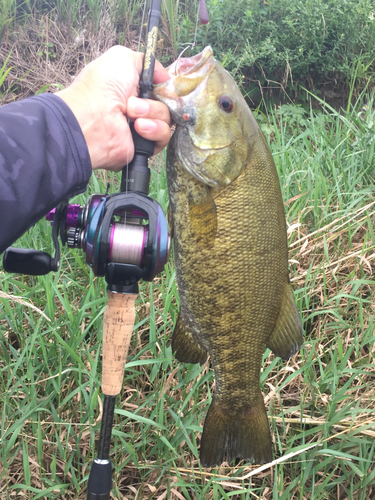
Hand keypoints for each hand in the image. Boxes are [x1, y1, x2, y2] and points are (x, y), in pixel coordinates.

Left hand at [56, 45, 170, 170]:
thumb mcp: (123, 58)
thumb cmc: (103, 87)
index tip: (163, 84)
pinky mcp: (145, 144)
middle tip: (134, 101)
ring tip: (131, 114)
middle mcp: (139, 106)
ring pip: (167, 118)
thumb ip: (147, 62)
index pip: (161, 86)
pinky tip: (137, 128)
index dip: (165, 85)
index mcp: (133, 87)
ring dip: (152, 112)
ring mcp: (143, 126)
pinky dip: (154, 129)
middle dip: (156, 99)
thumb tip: (165, 77)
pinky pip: (164, 136)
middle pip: (167, 101)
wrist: (93, 120)